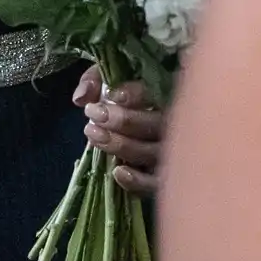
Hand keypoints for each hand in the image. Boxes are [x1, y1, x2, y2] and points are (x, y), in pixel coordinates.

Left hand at [74, 65, 164, 196]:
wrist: (139, 126)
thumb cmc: (126, 95)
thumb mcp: (110, 77)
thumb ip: (96, 79)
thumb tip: (82, 98)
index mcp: (169, 92)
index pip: (160, 94)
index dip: (136, 95)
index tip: (110, 95)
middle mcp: (178, 122)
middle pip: (157, 125)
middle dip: (123, 121)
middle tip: (93, 114)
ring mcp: (175, 152)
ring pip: (153, 153)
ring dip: (122, 145)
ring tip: (93, 134)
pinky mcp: (166, 176)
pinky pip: (156, 183)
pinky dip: (138, 180)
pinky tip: (118, 172)